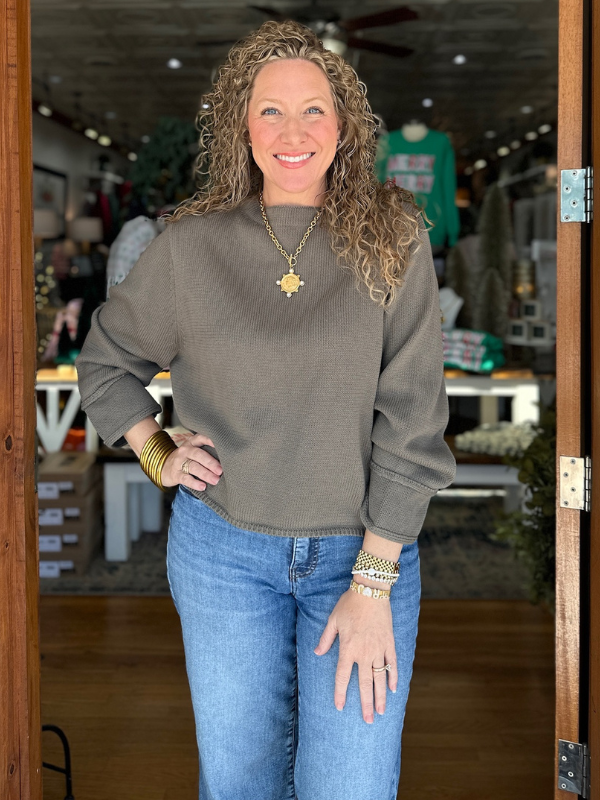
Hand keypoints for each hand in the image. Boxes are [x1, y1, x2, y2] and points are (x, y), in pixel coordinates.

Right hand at [161, 433, 222, 490]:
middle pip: (198, 454)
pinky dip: (194, 483)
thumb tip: (228, 459)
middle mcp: (185, 450)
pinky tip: (202, 486)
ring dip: (205, 474)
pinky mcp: (175, 474)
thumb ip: (206, 451)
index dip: (210, 440)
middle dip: (210, 462)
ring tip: (215, 480)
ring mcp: (179, 462)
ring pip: (193, 466)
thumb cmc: (186, 458)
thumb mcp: (193, 451)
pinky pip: (185, 478)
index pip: (201, 438)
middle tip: (220, 470)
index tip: (221, 445)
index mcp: (192, 442)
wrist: (163, 467)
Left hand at [313, 587, 397, 723]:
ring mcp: (378, 649)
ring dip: (381, 696)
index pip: (342, 677)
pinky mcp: (389, 643)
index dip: (340, 693)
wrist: (370, 591)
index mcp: (348, 649)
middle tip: (368, 720)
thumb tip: (317, 652)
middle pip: (364, 684)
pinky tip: (394, 689)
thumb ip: (326, 639)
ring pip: (380, 678)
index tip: (339, 706)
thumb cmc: (349, 604)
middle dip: (365, 704)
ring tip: (381, 711)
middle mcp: (364, 653)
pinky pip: (392, 664)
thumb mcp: (333, 620)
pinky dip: (393, 677)